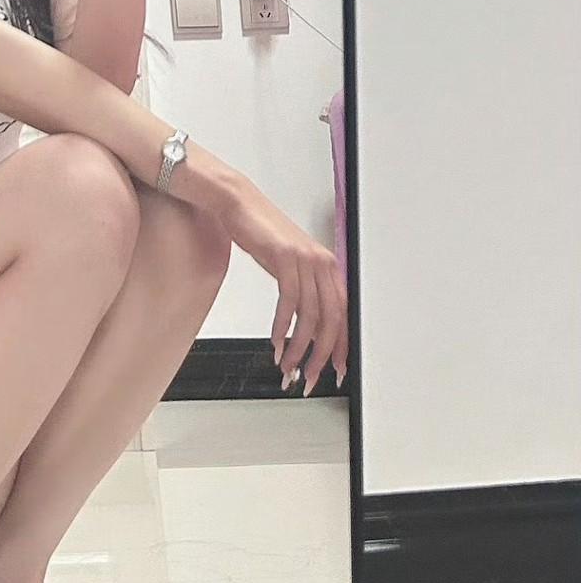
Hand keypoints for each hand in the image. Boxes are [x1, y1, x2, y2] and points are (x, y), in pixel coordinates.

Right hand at [226, 183, 349, 393]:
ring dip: (298, 347)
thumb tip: (308, 329)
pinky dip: (282, 327)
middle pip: (330, 319)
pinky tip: (276, 342)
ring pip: (309, 315)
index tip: (335, 369)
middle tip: (310, 377)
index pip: (343, 314)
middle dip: (320, 354)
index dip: (341, 345)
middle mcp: (322, 263)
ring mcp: (305, 259)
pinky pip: (289, 301)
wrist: (239, 205)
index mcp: (329, 266)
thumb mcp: (289, 266)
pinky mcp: (285, 257)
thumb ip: (304, 292)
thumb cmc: (263, 234)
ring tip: (287, 366)